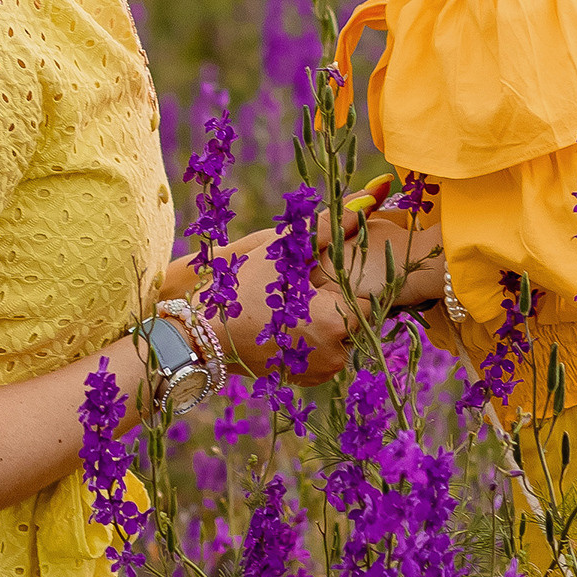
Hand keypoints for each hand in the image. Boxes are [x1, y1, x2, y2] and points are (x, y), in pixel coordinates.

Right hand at [174, 211, 444, 385]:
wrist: (204, 336)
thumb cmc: (244, 288)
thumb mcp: (285, 252)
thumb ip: (329, 225)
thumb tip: (372, 194)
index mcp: (336, 321)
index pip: (366, 297)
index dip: (344, 284)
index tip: (318, 278)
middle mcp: (336, 355)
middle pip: (355, 318)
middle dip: (335, 303)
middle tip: (301, 292)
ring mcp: (322, 372)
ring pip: (341, 337)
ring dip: (326, 322)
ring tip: (293, 308)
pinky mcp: (308, 382)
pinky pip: (325, 355)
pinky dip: (314, 341)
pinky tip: (289, 327)